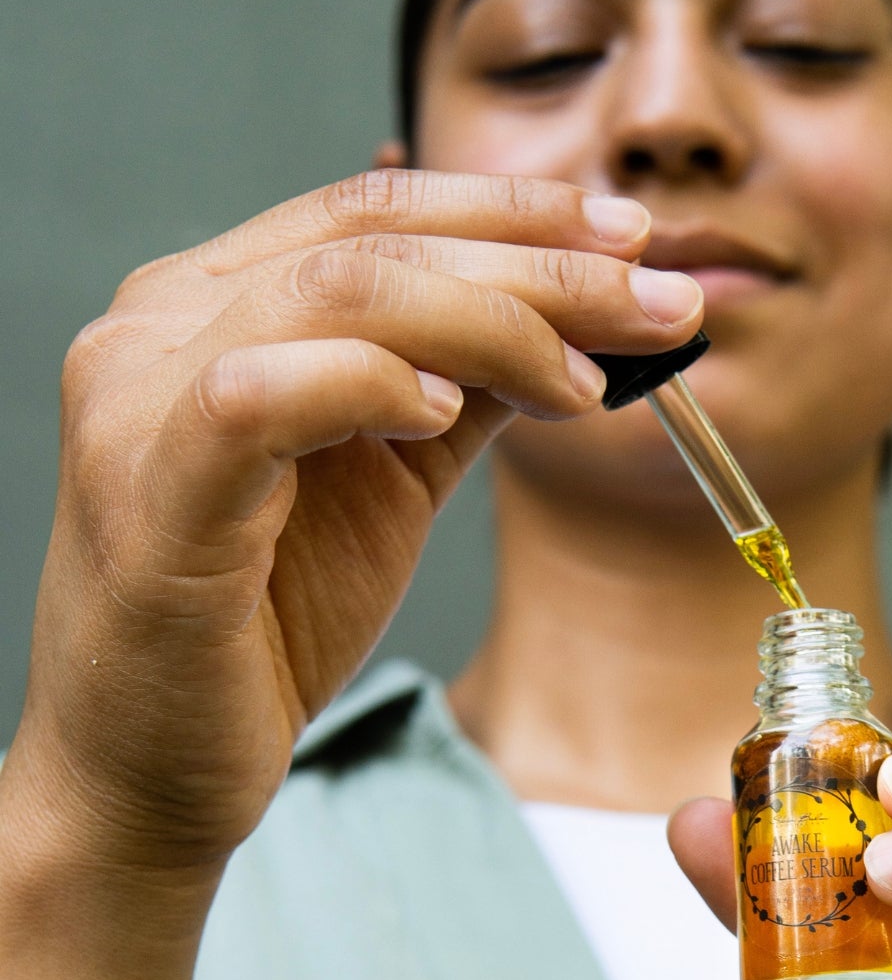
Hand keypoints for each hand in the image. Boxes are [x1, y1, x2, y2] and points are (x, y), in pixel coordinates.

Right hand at [10, 170, 702, 878]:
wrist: (155, 770)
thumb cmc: (264, 627)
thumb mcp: (390, 482)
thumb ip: (458, 388)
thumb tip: (575, 319)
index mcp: (212, 305)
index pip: (373, 210)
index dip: (516, 212)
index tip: (637, 239)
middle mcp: (160, 327)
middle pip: (372, 241)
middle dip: (542, 266)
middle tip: (664, 304)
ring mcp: (139, 401)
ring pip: (333, 296)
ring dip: (491, 324)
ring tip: (586, 380)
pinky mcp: (145, 493)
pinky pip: (259, 397)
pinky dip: (365, 386)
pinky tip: (442, 413)